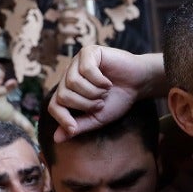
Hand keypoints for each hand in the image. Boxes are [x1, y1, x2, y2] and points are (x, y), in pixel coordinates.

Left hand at [48, 45, 165, 138]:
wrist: (138, 83)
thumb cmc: (118, 99)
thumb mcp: (97, 118)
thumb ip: (79, 126)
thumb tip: (57, 139)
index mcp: (68, 92)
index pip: (53, 105)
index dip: (61, 118)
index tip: (73, 127)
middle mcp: (69, 76)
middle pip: (63, 95)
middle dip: (85, 104)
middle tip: (101, 102)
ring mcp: (77, 63)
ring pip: (73, 82)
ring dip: (94, 92)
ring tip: (105, 91)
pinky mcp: (88, 52)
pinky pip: (85, 69)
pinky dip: (99, 80)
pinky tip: (107, 81)